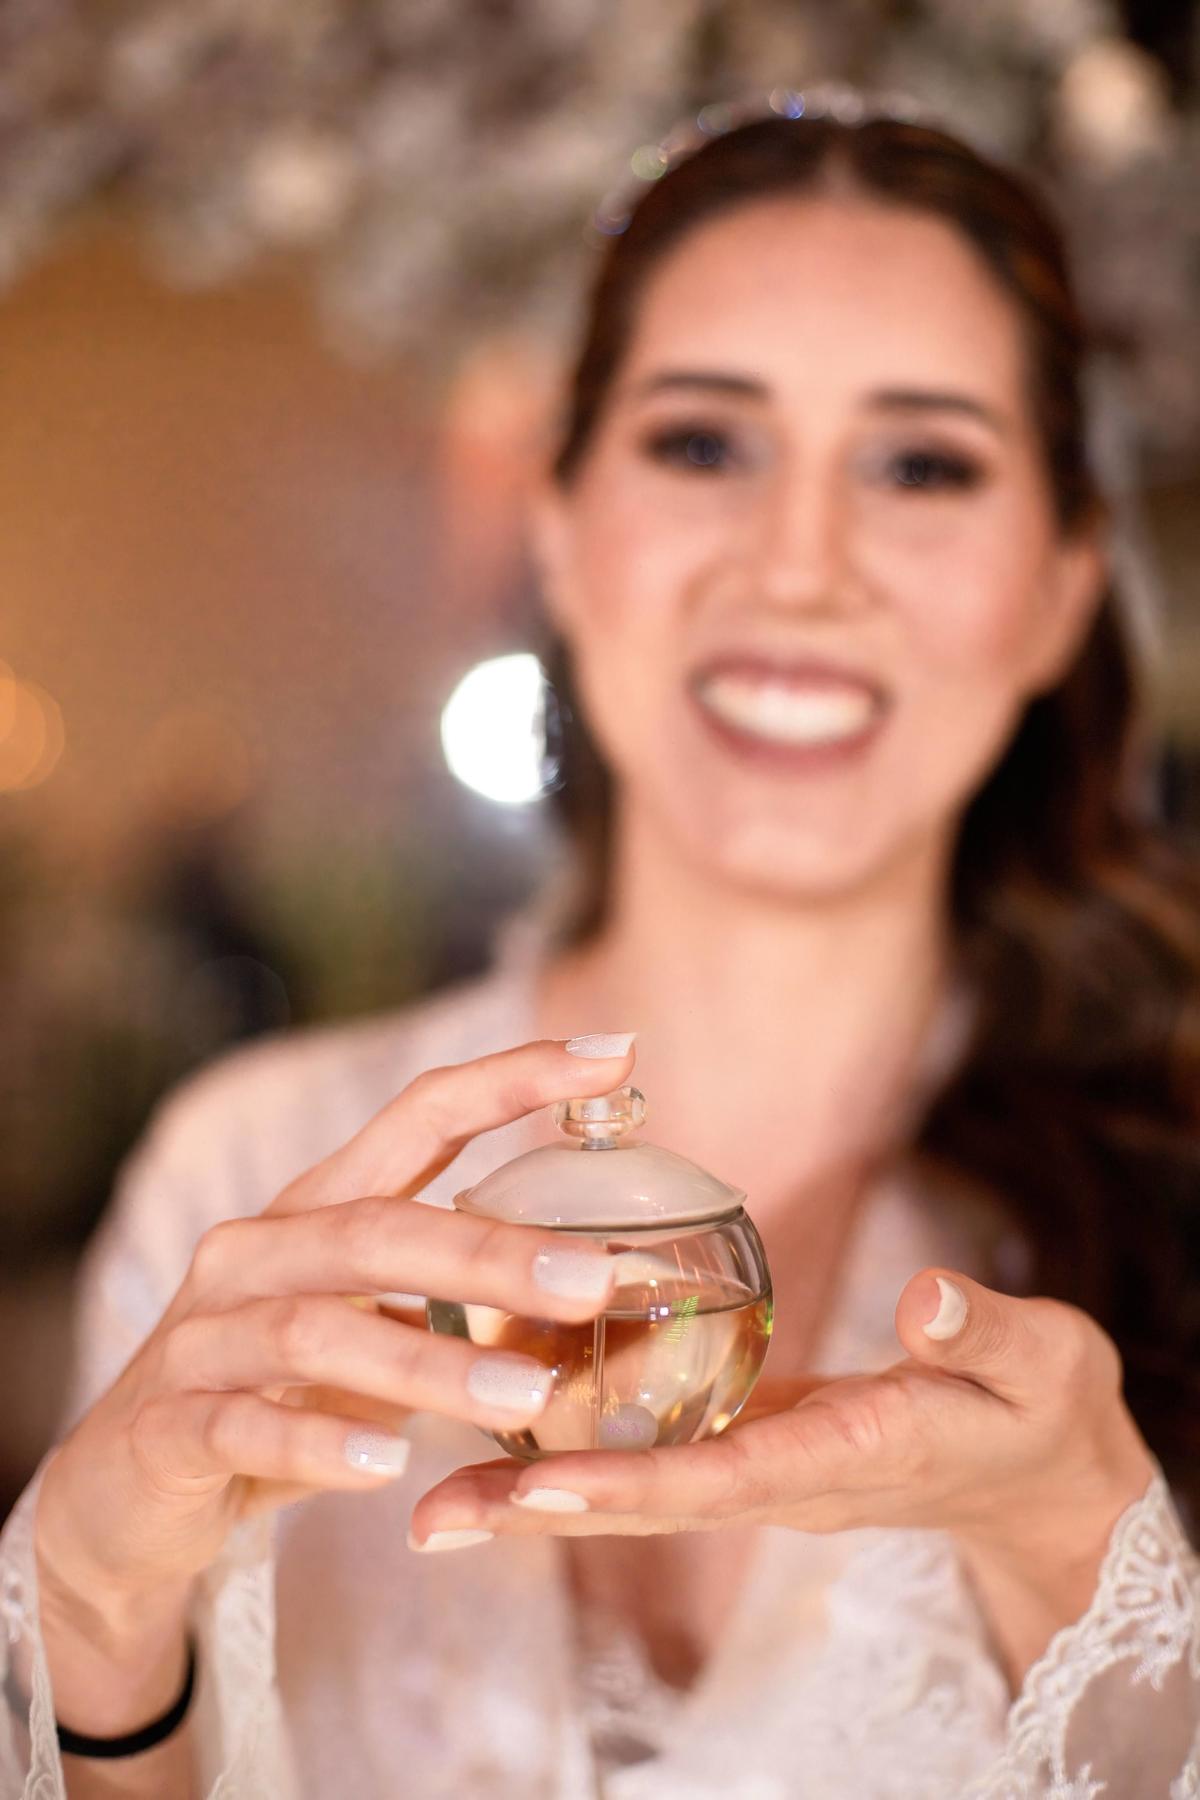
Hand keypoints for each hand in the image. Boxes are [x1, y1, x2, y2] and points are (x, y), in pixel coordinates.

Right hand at [34, 1036, 635, 1625]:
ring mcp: (203, 1336)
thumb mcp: (376, 1341)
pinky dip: (318, 1446)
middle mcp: (256, 1252)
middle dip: (490, 1251)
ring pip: (316, 1331)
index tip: (615, 1054)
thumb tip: (609, 1293)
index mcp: (319, 1209)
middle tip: (594, 1280)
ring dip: (427, 1365)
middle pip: (376, 1229)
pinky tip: (386, 1468)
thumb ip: (462, 1307)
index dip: (511, 1079)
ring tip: (525, 1398)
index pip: (419, 1116)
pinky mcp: (166, 1426)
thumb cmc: (277, 1395)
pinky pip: (242, 1426)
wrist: (127, 1494)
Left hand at [408, 1270, 1156, 1676]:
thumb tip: (927, 1300)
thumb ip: (984, 1334)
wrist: (1037, 1464)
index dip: (630, 1486)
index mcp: (844, 1458)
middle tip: (429, 1519)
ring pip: (633, 1483)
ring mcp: (758, 1465)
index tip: (539, 1488)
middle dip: (540, 1510)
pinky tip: (510, 1421)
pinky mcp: (751, 1441)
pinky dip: (580, 1446)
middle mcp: (782, 1476)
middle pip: (644, 1502)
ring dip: (535, 1489)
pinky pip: (655, 1450)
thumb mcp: (1038, 1362)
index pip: (723, 1478)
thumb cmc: (1037, 1407)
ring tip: (428, 1496)